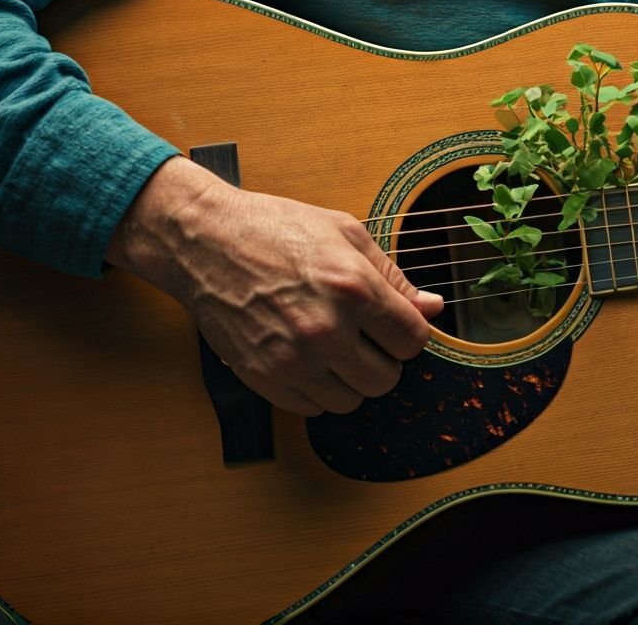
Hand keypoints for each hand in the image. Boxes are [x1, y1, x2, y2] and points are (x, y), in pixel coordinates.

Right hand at [106, 156, 440, 415]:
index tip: (392, 325)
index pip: (413, 342)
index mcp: (354, 288)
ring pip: (351, 401)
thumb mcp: (346, 234)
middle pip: (386, 380)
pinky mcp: (263, 377)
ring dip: (349, 379)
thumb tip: (432, 308)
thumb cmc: (276, 228)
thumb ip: (394, 277)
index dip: (407, 334)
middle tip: (363, 337)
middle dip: (382, 360)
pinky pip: (312, 409)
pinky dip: (316, 390)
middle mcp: (326, 329)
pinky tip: (306, 358)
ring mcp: (292, 358)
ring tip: (332, 346)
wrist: (205, 240)